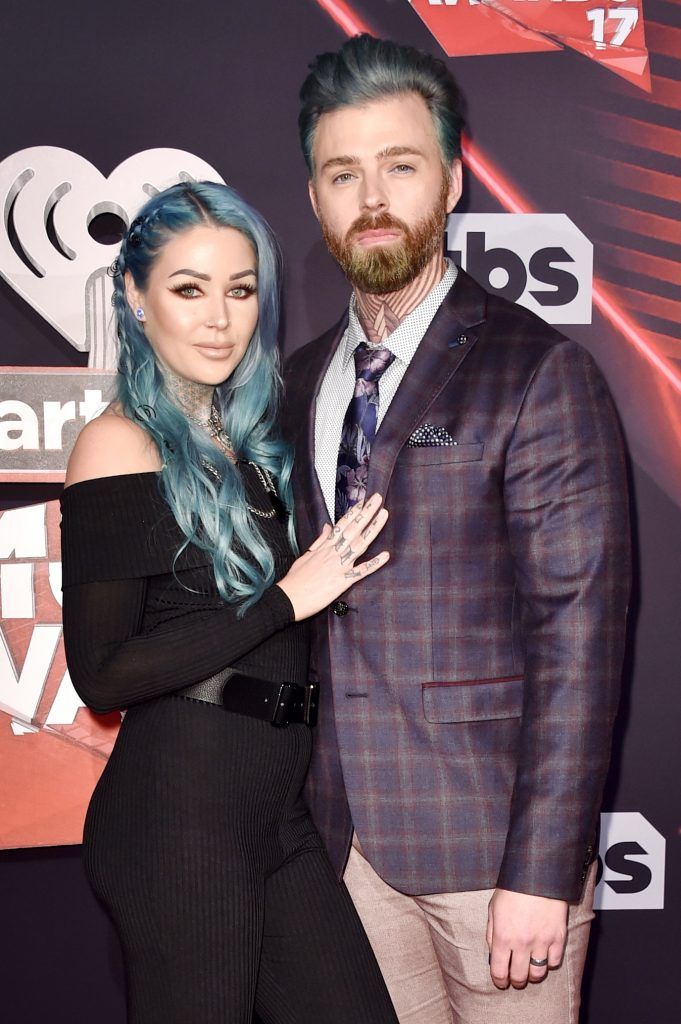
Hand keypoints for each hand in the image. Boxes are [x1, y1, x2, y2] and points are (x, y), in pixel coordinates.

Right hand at [276, 493, 388, 620]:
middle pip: (353, 529)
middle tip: (378, 498)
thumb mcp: (305, 555)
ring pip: (360, 544)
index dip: (354, 512)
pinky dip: (374, 563)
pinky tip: (386, 555)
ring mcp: (339, 566)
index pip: (342, 525)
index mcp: (325, 547)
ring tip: (384, 515)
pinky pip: (361, 571)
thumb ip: (319, 541)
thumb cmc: (295, 579)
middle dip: (367, 513)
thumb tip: (327, 526)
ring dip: (373, 529)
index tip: (364, 501)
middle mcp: (333, 553)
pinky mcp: (342, 581)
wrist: (289, 598)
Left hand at [486, 888, 567, 988]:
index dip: (499, 981)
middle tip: (516, 978)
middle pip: (519, 977)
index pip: (499, 971)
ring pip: (538, 974)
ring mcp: (541, 941)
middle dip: (516, 981)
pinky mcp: (558, 937)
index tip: (501, 982)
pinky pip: (554, 962)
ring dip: (533, 975)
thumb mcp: (493, 909)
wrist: (537, 874)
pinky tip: (544, 956)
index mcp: (502, 936)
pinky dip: (549, 963)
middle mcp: (521, 943)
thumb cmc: (513, 888)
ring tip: (530, 970)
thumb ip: (491, 933)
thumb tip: (493, 954)